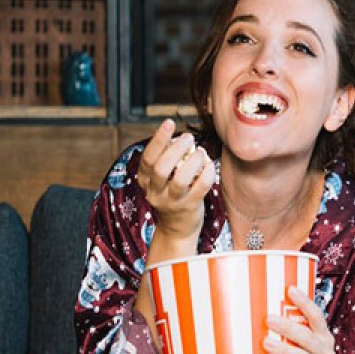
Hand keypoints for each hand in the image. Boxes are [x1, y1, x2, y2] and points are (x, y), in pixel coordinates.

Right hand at [135, 118, 214, 242]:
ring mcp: (172, 202)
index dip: (158, 139)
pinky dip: (207, 173)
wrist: (176, 230)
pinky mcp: (189, 208)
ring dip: (192, 161)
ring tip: (200, 152)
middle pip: (161, 168)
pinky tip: (209, 164)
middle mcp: (155, 192)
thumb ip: (167, 161)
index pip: (148, 158)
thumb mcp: (161, 180)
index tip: (169, 123)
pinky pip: (200, 187)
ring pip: (180, 179)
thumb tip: (182, 138)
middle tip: (189, 138)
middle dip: (176, 148)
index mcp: (145, 181)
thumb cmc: (172, 196)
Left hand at [263, 286, 343, 353]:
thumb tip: (255, 319)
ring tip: (266, 342)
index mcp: (323, 340)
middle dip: (288, 326)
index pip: (316, 317)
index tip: (290, 289)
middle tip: (268, 319)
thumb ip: (289, 339)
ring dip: (285, 349)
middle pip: (308, 337)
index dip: (305, 302)